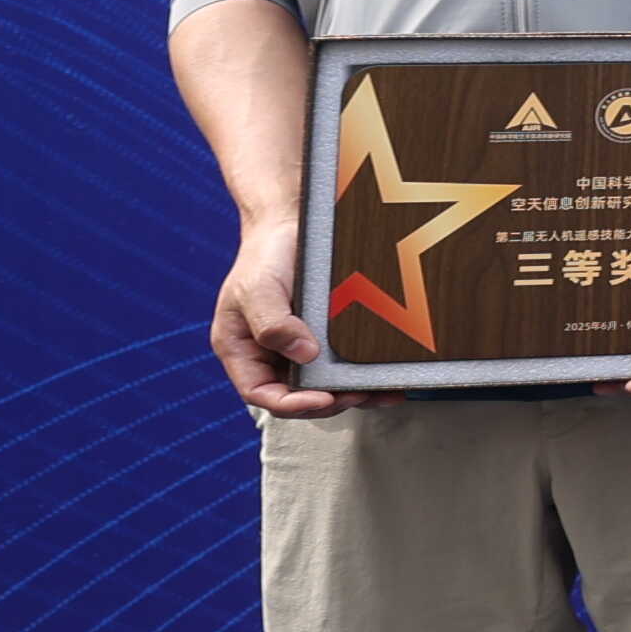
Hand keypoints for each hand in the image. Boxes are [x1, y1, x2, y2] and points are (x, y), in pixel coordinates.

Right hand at [209, 225, 365, 422]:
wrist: (290, 227)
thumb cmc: (264, 256)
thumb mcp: (257, 288)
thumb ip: (272, 323)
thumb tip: (303, 354)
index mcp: (242, 351)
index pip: (261, 393)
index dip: (291, 404)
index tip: (323, 398)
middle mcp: (270, 357)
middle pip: (297, 397)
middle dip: (328, 402)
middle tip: (357, 394)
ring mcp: (299, 351)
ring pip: (324, 388)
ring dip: (352, 395)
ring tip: (379, 393)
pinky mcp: (327, 341)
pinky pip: (343, 367)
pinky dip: (364, 377)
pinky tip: (388, 380)